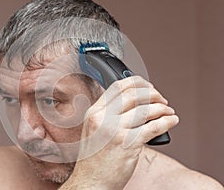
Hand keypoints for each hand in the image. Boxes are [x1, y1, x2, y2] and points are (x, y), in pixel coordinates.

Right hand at [60, 76, 178, 189]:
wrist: (91, 182)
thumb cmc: (94, 159)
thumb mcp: (94, 129)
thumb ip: (109, 114)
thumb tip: (134, 103)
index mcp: (94, 112)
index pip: (118, 87)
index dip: (138, 83)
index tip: (149, 87)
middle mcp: (102, 118)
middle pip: (134, 94)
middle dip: (153, 94)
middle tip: (161, 100)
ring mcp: (114, 130)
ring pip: (146, 109)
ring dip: (162, 108)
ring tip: (168, 112)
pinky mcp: (127, 144)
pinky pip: (154, 126)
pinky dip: (167, 121)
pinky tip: (172, 121)